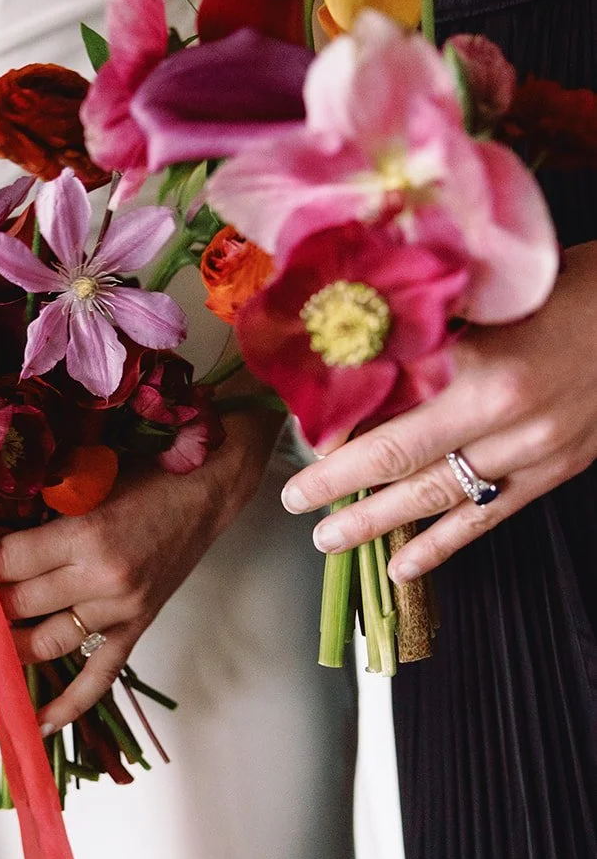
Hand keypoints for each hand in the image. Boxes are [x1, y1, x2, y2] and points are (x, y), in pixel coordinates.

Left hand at [0, 408, 280, 730]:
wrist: (206, 489)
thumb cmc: (145, 474)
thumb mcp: (84, 480)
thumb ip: (38, 511)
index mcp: (85, 536)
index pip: (7, 563)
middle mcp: (101, 580)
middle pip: (17, 604)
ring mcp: (121, 610)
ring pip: (44, 643)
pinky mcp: (137, 627)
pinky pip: (98, 676)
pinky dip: (68, 705)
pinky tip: (37, 725)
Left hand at [280, 242, 596, 580]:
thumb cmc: (565, 291)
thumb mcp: (491, 296)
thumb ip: (429, 328)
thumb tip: (356, 350)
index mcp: (481, 365)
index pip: (386, 406)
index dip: (338, 428)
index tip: (299, 434)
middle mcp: (502, 416)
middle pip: (399, 459)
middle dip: (339, 484)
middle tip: (294, 499)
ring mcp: (529, 451)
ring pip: (436, 497)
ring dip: (377, 521)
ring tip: (329, 539)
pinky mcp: (551, 473)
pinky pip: (484, 518)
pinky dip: (439, 547)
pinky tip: (401, 567)